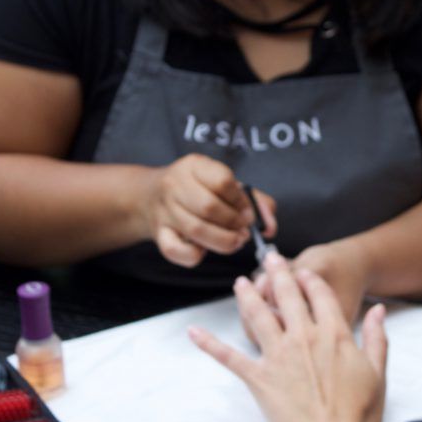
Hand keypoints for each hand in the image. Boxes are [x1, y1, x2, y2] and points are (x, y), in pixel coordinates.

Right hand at [140, 154, 276, 267]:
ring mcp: (164, 210)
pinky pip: (176, 250)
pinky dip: (195, 255)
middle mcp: (175, 184)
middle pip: (209, 207)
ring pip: (196, 230)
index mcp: (194, 166)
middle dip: (234, 223)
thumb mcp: (223, 183)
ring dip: (223, 241)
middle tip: (243, 231)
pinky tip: (204, 250)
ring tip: (235, 241)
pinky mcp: (159, 233)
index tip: (248, 213)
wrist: (150, 195)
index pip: (222, 181)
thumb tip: (271, 226)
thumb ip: (253, 201)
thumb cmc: (197, 190)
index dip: (240, 201)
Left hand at [189, 253, 385, 421]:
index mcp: (334, 335)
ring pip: (259, 316)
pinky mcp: (259, 377)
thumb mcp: (377, 372)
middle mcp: (303, 337)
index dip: (311, 280)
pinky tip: (194, 331)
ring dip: (247, 296)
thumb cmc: (358, 413)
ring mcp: (278, 356)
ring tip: (241, 282)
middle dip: (278, 274)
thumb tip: (378, 310)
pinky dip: (209, 344)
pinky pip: (230, 357)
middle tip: (270, 258)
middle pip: (288, 296)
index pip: (320, 296)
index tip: (304, 271)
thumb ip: (377, 337)